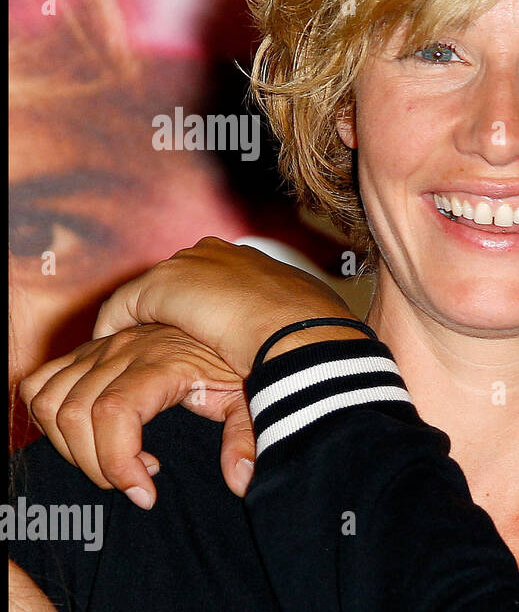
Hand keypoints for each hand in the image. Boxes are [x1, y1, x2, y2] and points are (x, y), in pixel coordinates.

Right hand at [19, 325, 255, 507]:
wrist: (228, 315)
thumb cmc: (236, 359)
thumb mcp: (247, 396)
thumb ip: (245, 436)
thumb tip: (240, 480)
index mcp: (162, 362)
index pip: (114, 412)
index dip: (118, 462)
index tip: (145, 494)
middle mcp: (122, 351)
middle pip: (76, 415)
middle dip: (96, 465)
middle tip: (134, 482)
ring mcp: (100, 348)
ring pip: (49, 401)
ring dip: (69, 446)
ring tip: (110, 463)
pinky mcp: (87, 351)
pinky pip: (41, 382)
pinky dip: (48, 417)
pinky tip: (85, 438)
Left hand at [93, 237, 357, 376]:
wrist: (300, 332)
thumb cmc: (314, 337)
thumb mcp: (298, 331)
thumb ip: (283, 335)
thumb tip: (294, 357)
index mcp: (255, 262)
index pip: (219, 279)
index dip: (207, 306)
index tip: (200, 332)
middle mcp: (219, 254)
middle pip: (181, 280)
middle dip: (172, 310)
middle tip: (162, 344)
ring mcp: (189, 265)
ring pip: (152, 293)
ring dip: (143, 321)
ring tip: (132, 351)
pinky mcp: (162, 285)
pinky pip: (124, 307)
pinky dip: (115, 327)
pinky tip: (112, 350)